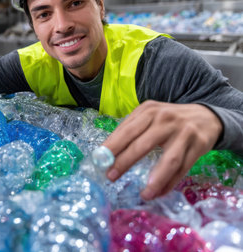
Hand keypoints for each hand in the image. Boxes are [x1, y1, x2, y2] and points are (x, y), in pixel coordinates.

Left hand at [102, 100, 222, 199]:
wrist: (206, 116)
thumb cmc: (168, 119)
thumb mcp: (149, 116)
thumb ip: (130, 130)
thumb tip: (106, 152)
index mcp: (149, 111)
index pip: (127, 130)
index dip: (112, 146)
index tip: (99, 160)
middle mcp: (166, 120)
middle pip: (143, 145)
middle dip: (125, 162)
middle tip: (111, 177)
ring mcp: (184, 133)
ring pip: (169, 160)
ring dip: (155, 180)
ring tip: (144, 195)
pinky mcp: (199, 146)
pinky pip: (183, 169)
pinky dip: (170, 183)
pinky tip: (159, 192)